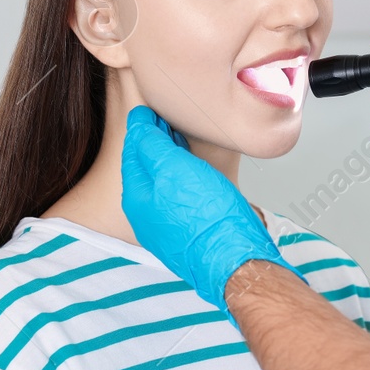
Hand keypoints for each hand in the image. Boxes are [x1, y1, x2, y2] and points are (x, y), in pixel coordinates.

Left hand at [120, 106, 297, 318]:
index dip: (142, 127)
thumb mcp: (174, 169)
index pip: (132, 151)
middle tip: (164, 120)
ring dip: (169, 161)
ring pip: (162, 185)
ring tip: (181, 142)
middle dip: (153, 144)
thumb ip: (152, 145)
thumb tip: (139, 125)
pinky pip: (178, 200)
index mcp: (136, 197)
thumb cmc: (208, 219)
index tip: (150, 109)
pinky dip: (182, 180)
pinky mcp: (187, 235)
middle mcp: (146, 216)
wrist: (236, 260)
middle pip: (145, 169)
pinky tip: (196, 174)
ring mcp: (166, 228)